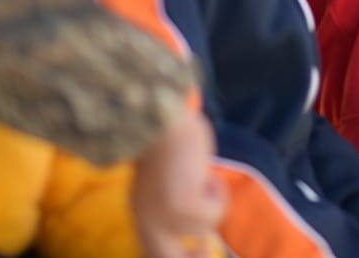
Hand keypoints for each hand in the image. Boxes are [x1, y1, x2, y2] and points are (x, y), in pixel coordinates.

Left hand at [133, 108, 227, 257]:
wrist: (162, 114)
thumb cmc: (169, 136)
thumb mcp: (166, 178)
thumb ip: (173, 201)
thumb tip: (202, 229)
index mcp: (140, 212)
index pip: (154, 252)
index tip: (202, 249)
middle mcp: (147, 219)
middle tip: (208, 250)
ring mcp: (163, 216)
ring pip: (203, 227)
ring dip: (214, 200)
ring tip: (204, 175)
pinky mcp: (182, 207)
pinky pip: (213, 213)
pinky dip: (218, 191)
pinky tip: (205, 170)